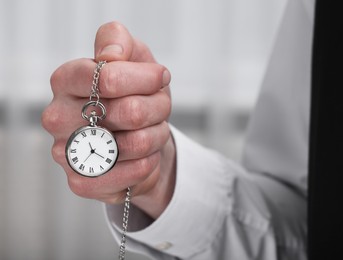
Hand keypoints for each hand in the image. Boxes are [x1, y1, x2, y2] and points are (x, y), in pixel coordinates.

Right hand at [42, 22, 175, 218]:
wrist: (139, 135)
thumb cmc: (134, 93)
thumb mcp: (132, 55)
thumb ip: (117, 40)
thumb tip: (110, 57)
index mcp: (66, 80)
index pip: (110, 77)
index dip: (145, 79)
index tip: (159, 78)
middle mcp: (58, 116)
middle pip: (130, 112)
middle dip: (157, 108)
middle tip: (155, 108)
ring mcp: (67, 152)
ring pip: (137, 143)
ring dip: (156, 135)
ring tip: (148, 130)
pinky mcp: (82, 181)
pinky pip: (132, 173)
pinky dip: (149, 162)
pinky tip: (142, 156)